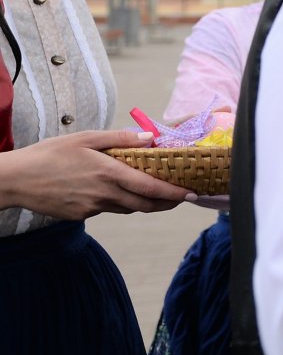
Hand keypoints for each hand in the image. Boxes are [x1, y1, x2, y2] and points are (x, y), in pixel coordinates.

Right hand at [0, 131, 192, 218]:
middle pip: (145, 205)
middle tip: (182, 197)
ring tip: (156, 193)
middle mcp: (104, 195)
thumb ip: (120, 139)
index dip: (174, 193)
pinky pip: (107, 209)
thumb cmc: (49, 154)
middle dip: (167, 202)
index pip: (151, 187)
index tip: (192, 193)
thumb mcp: (85, 138)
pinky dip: (118, 201)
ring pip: (127, 208)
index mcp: (109, 173)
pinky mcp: (80, 215)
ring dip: (144, 202)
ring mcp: (92, 208)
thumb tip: (150, 138)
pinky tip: (114, 190)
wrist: (15, 180)